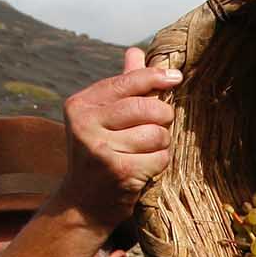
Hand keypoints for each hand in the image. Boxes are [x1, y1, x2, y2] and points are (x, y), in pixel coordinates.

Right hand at [59, 48, 180, 232]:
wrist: (83, 205)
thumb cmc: (98, 155)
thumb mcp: (101, 119)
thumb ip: (121, 87)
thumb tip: (136, 52)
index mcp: (80, 105)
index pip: (127, 82)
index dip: (155, 77)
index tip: (175, 78)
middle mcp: (85, 124)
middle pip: (147, 107)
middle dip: (162, 117)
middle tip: (157, 128)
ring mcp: (101, 149)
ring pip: (157, 133)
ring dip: (161, 143)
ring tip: (145, 152)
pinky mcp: (120, 171)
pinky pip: (160, 157)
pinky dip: (160, 163)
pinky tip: (144, 168)